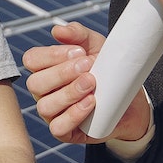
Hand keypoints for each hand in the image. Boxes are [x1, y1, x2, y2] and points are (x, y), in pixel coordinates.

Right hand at [22, 22, 152, 144]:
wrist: (130, 99)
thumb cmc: (107, 70)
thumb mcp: (96, 46)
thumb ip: (78, 34)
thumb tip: (57, 31)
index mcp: (46, 69)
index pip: (31, 60)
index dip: (52, 55)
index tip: (79, 51)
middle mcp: (44, 92)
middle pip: (36, 83)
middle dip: (62, 73)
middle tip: (88, 66)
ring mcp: (53, 113)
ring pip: (45, 106)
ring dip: (70, 93)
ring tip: (92, 83)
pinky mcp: (65, 132)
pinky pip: (58, 127)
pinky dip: (74, 114)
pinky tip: (91, 102)